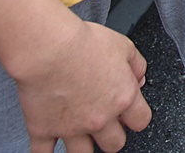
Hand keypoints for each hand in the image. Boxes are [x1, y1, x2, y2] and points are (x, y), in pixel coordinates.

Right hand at [9, 15, 150, 152]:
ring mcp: (71, 128)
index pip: (141, 121)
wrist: (48, 48)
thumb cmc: (83, 43)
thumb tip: (140, 78)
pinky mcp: (43, 129)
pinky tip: (47, 148)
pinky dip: (44, 152)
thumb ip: (137, 65)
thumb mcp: (123, 45)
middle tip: (104, 123)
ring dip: (83, 146)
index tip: (129, 113)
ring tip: (79, 134)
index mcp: (122, 98)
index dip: (135, 117)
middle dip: (111, 135)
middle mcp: (100, 118)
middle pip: (114, 144)